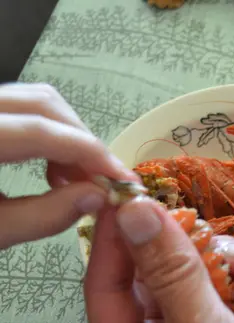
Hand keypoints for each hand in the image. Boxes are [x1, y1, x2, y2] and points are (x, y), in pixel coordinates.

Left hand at [0, 83, 136, 248]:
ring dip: (66, 135)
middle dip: (82, 140)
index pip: (44, 131)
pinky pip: (17, 109)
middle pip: (44, 104)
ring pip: (33, 101)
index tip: (122, 180)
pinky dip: (45, 133)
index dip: (91, 154)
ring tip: (74, 178)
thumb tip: (97, 198)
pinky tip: (49, 168)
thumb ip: (44, 216)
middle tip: (100, 180)